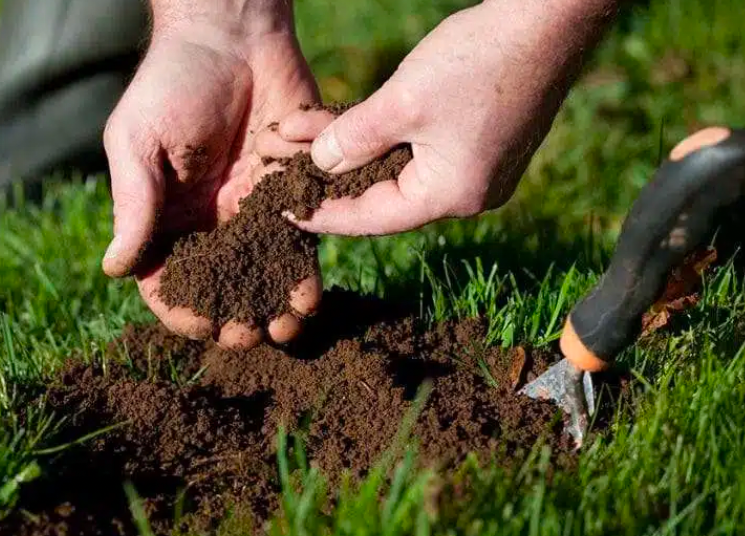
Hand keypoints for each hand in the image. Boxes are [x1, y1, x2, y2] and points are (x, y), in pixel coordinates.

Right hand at [101, 13, 321, 348]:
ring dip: (273, 306)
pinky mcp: (290, 190)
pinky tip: (310, 294)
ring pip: (263, 272)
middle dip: (233, 317)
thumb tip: (114, 271)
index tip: (200, 325)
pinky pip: (299, 239)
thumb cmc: (171, 81)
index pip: (166, 278)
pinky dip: (303, 270)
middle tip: (248, 337)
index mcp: (164, 215)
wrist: (231, 33)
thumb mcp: (138, 143)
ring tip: (286, 328)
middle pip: (220, 286)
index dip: (180, 309)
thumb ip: (133, 206)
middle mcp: (207, 221)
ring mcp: (251, 208)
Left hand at [264, 0, 614, 234]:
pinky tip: (353, 125)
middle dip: (334, 178)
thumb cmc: (478, 60)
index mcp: (451, 195)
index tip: (285, 210)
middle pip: (385, 196)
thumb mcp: (402, 103)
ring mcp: (479, 171)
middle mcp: (468, 194)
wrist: (547, 21)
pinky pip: (421, 154)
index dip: (324, 213)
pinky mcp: (482, 145)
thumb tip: (320, 164)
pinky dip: (386, 141)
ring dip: (357, 154)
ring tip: (310, 141)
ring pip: (400, 172)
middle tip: (288, 174)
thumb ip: (353, 139)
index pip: (372, 218)